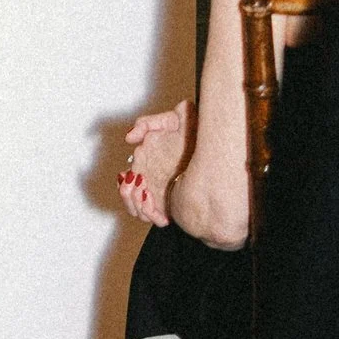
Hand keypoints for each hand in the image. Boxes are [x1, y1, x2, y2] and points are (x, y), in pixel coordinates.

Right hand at [118, 102, 191, 226]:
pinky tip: (154, 203)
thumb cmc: (194, 130)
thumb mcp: (169, 120)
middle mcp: (151, 180)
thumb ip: (145, 124)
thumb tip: (129, 138)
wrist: (214, 139)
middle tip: (137, 186)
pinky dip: (149, 213)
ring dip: (136, 205)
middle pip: (129, 200)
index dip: (124, 184)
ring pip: (139, 211)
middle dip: (128, 196)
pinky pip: (156, 218)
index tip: (131, 178)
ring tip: (146, 193)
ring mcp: (161, 193)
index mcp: (146, 163)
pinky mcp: (173, 204)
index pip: (126, 182)